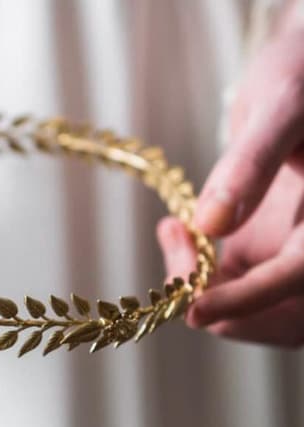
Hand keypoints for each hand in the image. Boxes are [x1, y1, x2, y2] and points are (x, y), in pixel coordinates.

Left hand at [158, 26, 303, 347]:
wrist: (302, 76)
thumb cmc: (302, 76)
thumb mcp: (281, 106)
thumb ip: (250, 163)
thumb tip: (212, 224)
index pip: (300, 275)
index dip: (250, 300)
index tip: (195, 311)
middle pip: (282, 314)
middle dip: (220, 301)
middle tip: (174, 242)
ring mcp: (294, 252)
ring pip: (256, 310)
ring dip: (205, 289)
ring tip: (173, 230)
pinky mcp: (271, 251)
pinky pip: (236, 287)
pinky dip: (199, 273)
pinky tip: (177, 232)